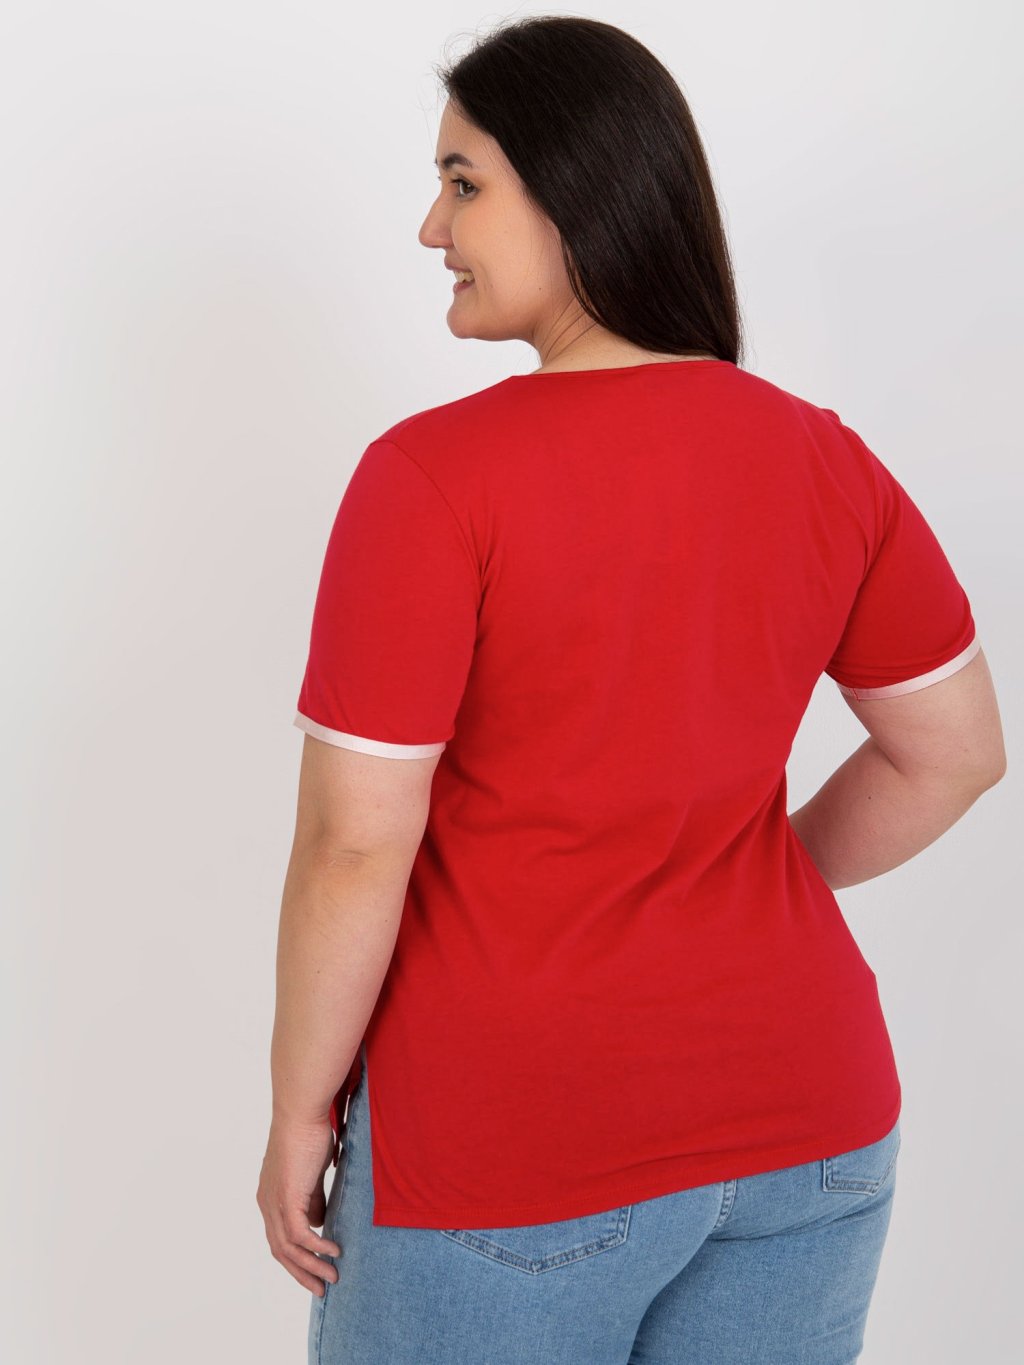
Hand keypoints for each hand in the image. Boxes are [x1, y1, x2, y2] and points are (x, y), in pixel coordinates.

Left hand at [257, 1113, 341, 1296]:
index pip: (279, 1238)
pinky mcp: (287, 1198)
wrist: (301, 1112)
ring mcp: (274, 1202)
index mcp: (270, 1196)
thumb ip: (313, 1197)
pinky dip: (317, 1248)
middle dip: (302, 1272)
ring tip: (332, 1277)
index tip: (315, 1269)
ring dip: (312, 1266)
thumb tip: (318, 1221)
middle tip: (321, 1288)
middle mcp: (267, 1203)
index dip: (296, 1258)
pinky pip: (299, 1235)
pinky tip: (334, 1251)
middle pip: (281, 1251)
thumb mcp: (311, 1172)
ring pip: (289, 1249)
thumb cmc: (308, 1133)